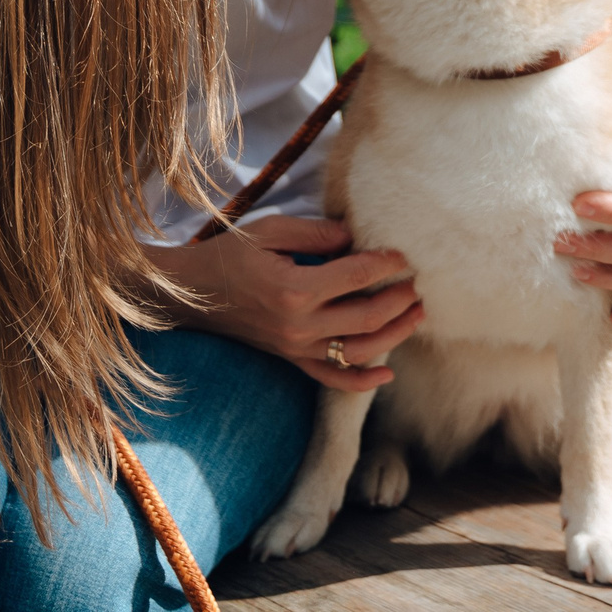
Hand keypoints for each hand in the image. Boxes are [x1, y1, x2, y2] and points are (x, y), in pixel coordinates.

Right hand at [148, 216, 422, 391]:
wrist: (192, 293)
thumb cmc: (231, 254)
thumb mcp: (271, 230)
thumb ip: (317, 233)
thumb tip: (357, 237)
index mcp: (295, 288)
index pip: (357, 276)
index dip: (387, 263)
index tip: (404, 253)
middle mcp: (299, 325)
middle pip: (368, 317)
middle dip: (400, 299)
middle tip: (419, 283)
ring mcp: (296, 348)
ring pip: (359, 351)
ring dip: (395, 335)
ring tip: (417, 314)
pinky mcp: (291, 359)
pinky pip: (332, 379)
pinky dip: (362, 382)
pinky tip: (388, 374)